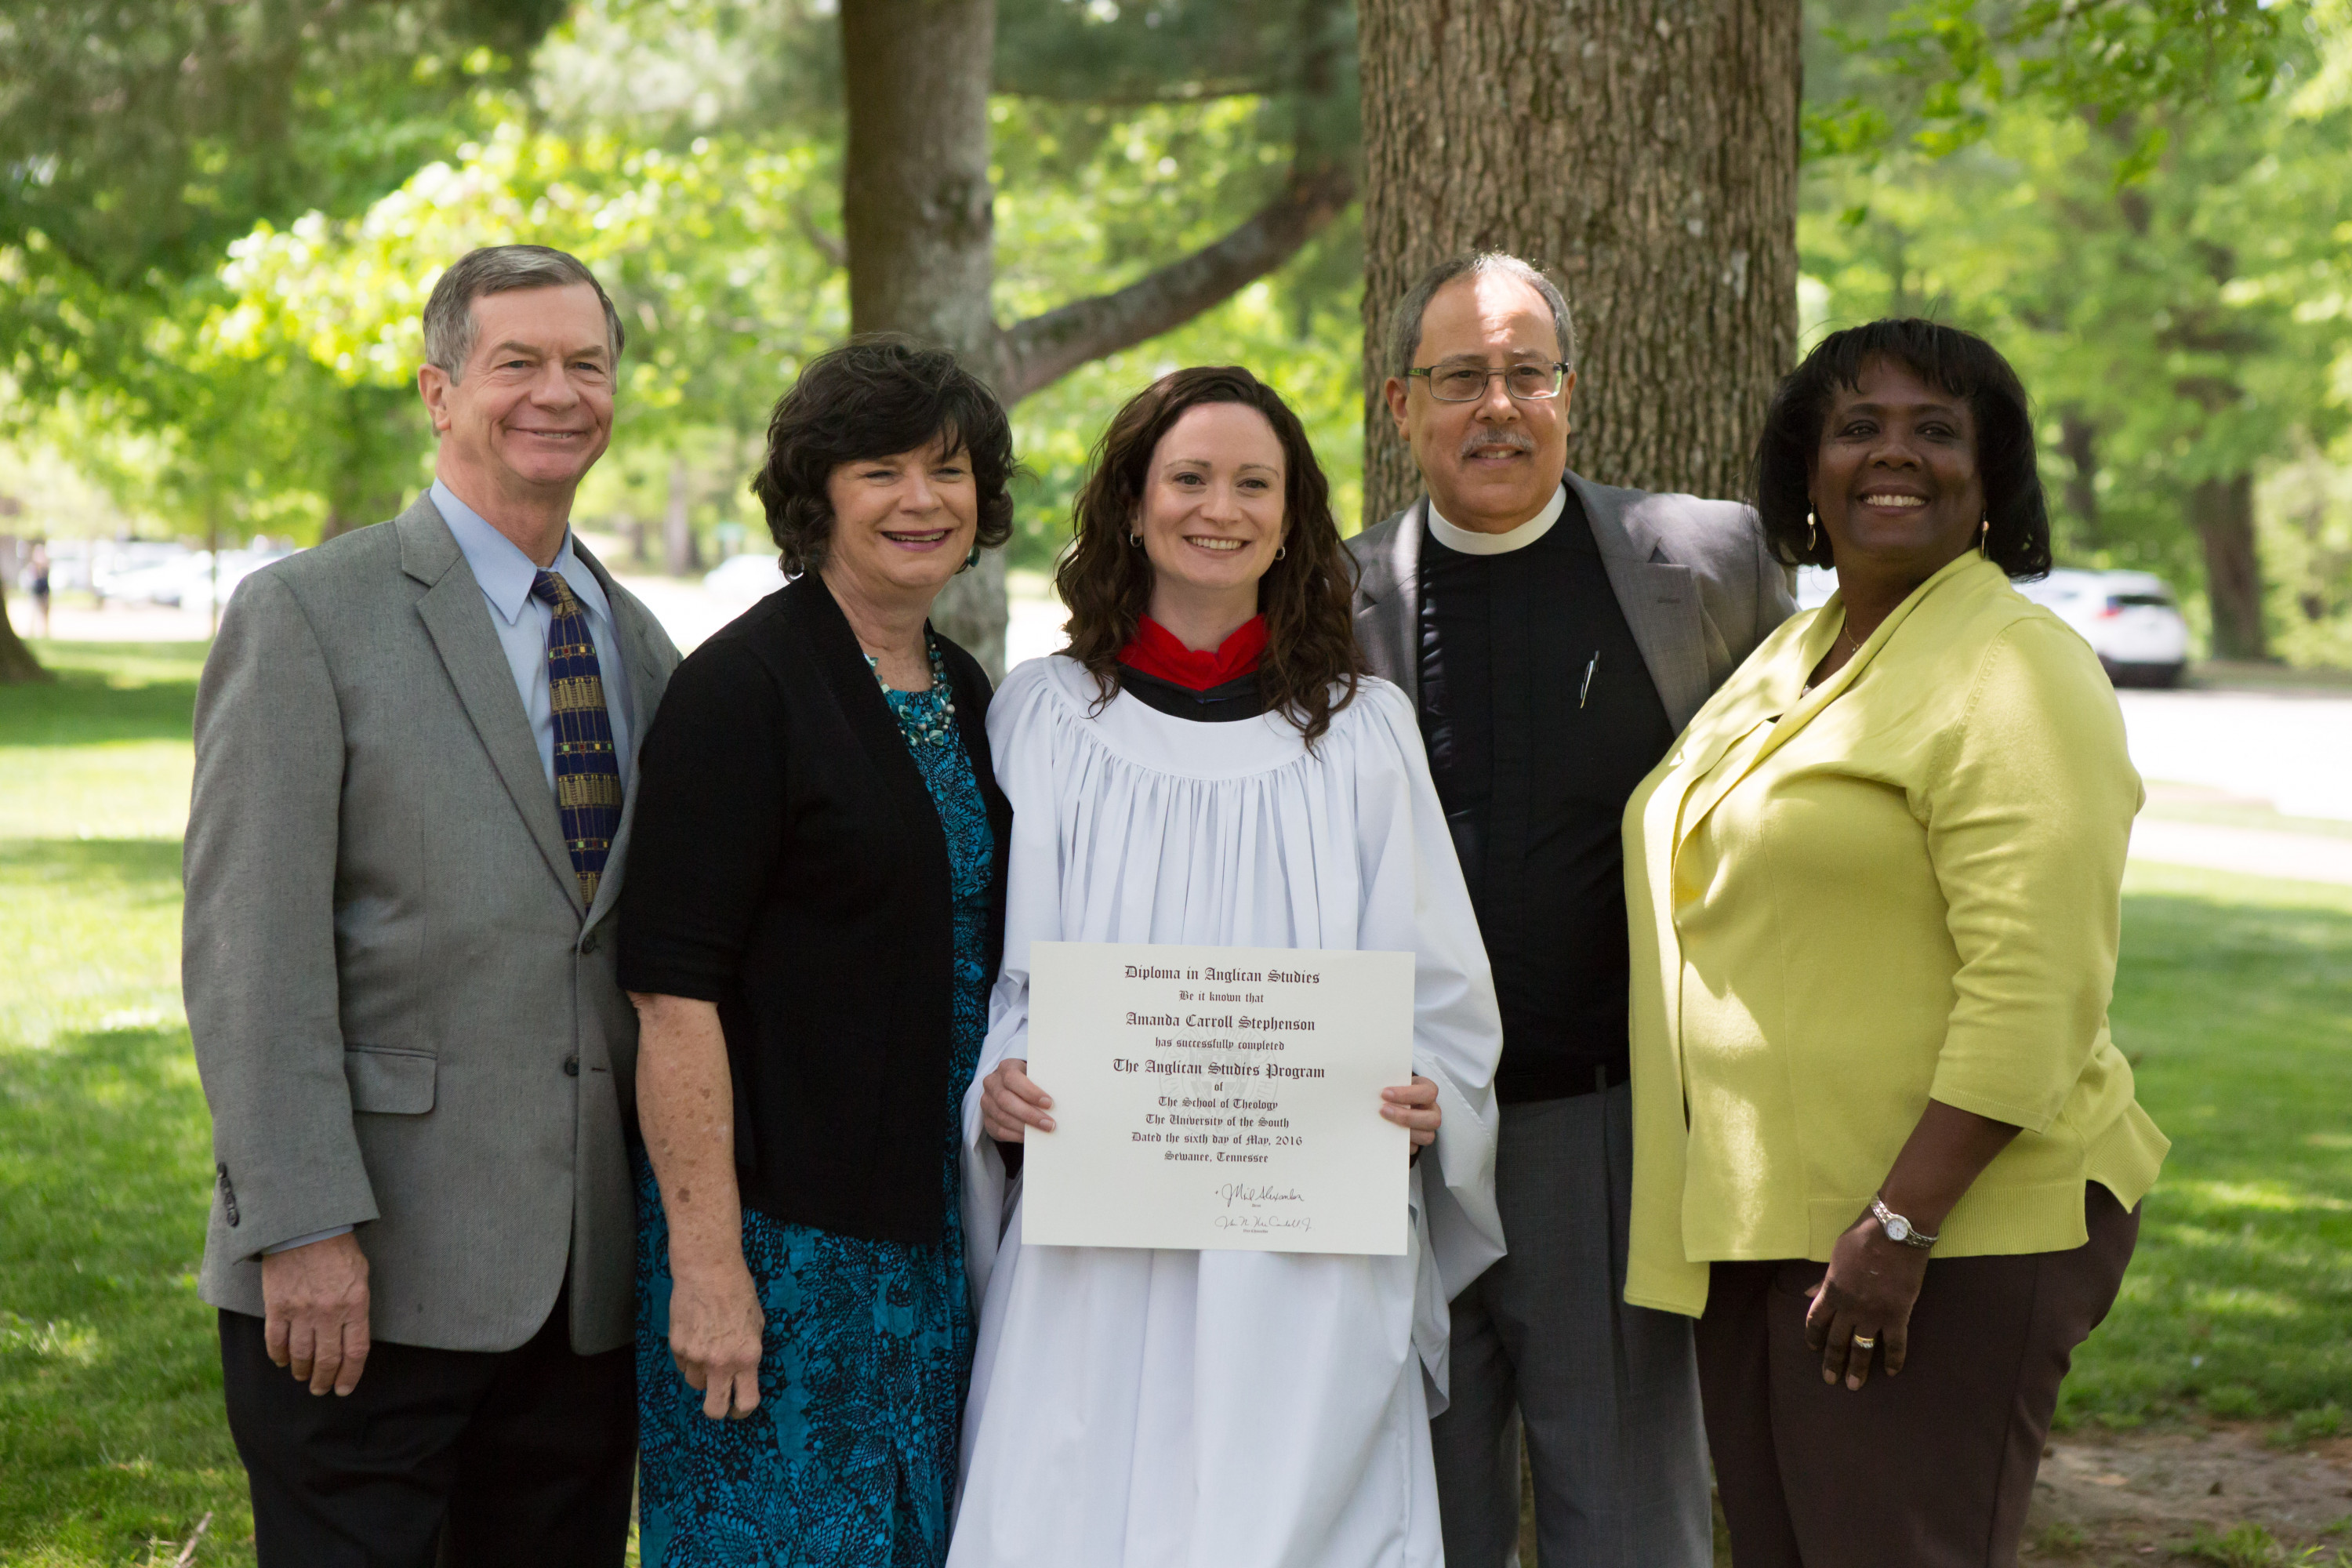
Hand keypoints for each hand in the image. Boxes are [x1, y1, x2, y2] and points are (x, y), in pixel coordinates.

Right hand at [260, 1231, 370, 1396]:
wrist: (305, 1227)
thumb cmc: (337, 1248)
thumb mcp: (360, 1275)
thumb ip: (357, 1305)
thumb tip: (352, 1336)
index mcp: (355, 1304)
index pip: (356, 1352)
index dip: (350, 1375)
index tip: (344, 1388)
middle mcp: (329, 1313)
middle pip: (327, 1360)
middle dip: (324, 1380)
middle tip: (321, 1389)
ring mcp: (301, 1311)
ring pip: (301, 1356)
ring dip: (302, 1371)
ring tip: (303, 1377)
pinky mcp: (277, 1307)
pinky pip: (276, 1342)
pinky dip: (279, 1356)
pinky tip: (282, 1361)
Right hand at [669, 1259, 764, 1419]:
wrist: (708, 1270)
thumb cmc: (738, 1292)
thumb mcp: (757, 1324)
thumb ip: (749, 1353)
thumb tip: (743, 1373)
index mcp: (747, 1357)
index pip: (746, 1402)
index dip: (743, 1411)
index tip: (739, 1409)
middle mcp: (721, 1362)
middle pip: (715, 1409)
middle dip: (718, 1410)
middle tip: (720, 1400)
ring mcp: (696, 1356)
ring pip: (696, 1385)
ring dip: (702, 1376)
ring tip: (707, 1352)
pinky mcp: (677, 1347)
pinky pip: (683, 1366)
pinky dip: (689, 1359)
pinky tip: (696, 1337)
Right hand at [981, 1058, 1053, 1142]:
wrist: (1015, 1087)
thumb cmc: (1032, 1080)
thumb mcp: (1036, 1074)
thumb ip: (1044, 1081)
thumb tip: (1063, 1097)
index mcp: (1005, 1067)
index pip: (1012, 1078)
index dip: (1030, 1092)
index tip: (1049, 1103)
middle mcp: (992, 1083)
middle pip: (1005, 1100)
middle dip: (1029, 1114)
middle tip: (1049, 1124)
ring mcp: (987, 1102)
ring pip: (1002, 1117)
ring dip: (1024, 1127)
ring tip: (1043, 1131)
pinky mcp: (987, 1119)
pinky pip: (999, 1130)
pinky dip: (1016, 1135)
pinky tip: (1030, 1137)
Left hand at [1380, 1075, 1441, 1149]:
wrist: (1392, 1099)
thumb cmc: (1395, 1088)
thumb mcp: (1395, 1081)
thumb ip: (1389, 1083)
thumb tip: (1371, 1087)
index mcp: (1428, 1091)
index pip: (1427, 1093)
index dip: (1407, 1094)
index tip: (1385, 1093)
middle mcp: (1432, 1110)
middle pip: (1432, 1119)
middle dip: (1406, 1117)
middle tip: (1383, 1110)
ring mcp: (1428, 1128)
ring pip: (1427, 1136)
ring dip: (1405, 1132)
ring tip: (1384, 1125)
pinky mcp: (1418, 1141)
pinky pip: (1415, 1148)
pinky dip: (1401, 1144)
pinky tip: (1387, 1137)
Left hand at [1804, 1213, 1929, 1389]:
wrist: (1896, 1231)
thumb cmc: (1863, 1237)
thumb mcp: (1836, 1255)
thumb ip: (1824, 1279)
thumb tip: (1808, 1293)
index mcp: (1831, 1290)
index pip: (1816, 1320)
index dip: (1813, 1336)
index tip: (1812, 1349)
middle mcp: (1849, 1307)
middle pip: (1836, 1341)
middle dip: (1832, 1362)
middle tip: (1831, 1380)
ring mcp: (1873, 1314)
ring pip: (1862, 1348)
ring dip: (1858, 1368)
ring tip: (1854, 1386)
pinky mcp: (1898, 1315)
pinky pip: (1895, 1344)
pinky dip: (1894, 1359)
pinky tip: (1892, 1372)